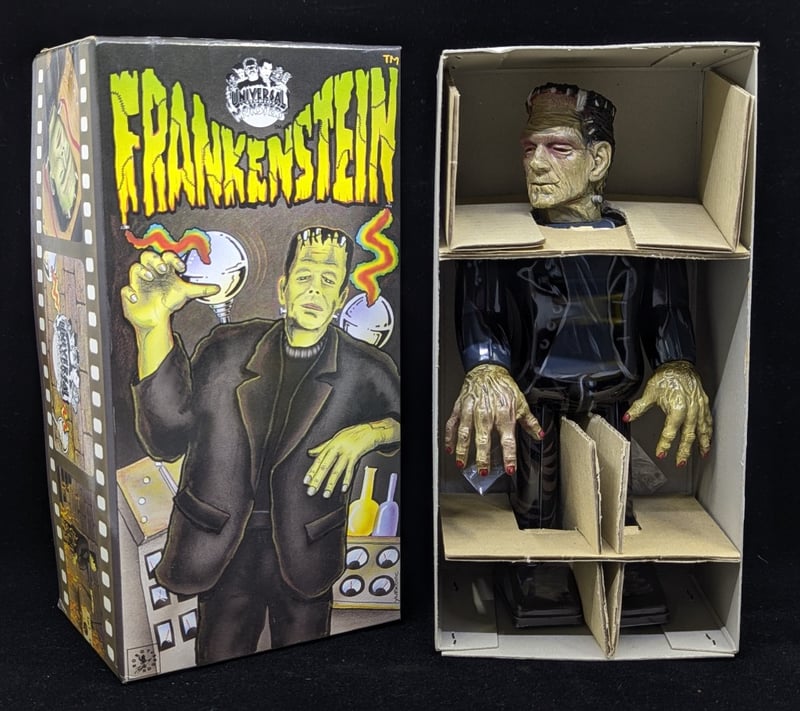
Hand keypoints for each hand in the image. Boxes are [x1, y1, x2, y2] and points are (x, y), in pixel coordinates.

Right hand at [121, 250, 219, 377]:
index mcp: (164, 270)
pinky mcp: (131, 294)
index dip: (173, 259)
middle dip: (154, 260)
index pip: (166, 257)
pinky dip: (129, 292)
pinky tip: (135, 297)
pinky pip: (126, 289)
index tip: (181, 268)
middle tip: (162, 269)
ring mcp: (140, 283)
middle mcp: (151, 273)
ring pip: (135, 268)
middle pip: (147, 256)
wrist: (156, 318)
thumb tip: (217, 288)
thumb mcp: (186, 294)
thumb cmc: (169, 301)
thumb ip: (200, 289)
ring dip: (142, 271)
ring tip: (150, 277)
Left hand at [304, 418, 399, 496]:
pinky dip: (347, 480)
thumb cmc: (353, 433)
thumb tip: (311, 453)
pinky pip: (350, 469)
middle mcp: (337, 448)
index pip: (319, 460)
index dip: (312, 471)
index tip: (306, 481)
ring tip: (326, 494)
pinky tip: (343, 488)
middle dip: (317, 479)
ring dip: (330, 483)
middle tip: (311, 490)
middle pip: (325, 466)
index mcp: (331, 445)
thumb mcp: (335, 438)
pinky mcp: (356, 455)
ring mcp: (347, 452)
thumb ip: (322, 447)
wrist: (370, 430)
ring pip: (337, 470)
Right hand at [444, 364, 542, 475]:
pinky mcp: (459, 408)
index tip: (509, 469)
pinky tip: (449, 449)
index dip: (509, 457)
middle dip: (483, 457)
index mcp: (504, 415)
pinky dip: (449, 437)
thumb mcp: (521, 403)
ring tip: (462, 464)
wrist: (487, 370)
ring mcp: (471, 412)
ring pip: (465, 433)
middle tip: (483, 471)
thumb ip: (529, 422)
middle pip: (483, 439)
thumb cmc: (503, 387)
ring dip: (463, 450)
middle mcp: (486, 415)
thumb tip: (539, 435)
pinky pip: (452, 424)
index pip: (508, 440)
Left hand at [624, 360, 711, 465]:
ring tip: (702, 454)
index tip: (661, 454)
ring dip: (702, 443)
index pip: (670, 431)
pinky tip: (708, 438)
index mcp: (677, 408)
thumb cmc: (666, 377)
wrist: (678, 365)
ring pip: (702, 429)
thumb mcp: (649, 393)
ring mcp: (699, 407)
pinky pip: (708, 420)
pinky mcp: (704, 404)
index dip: (665, 444)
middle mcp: (690, 409)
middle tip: (680, 462)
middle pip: (688, 434)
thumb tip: (628, 416)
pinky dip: (709, 431)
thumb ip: (638, 407)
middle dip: (684, 450)